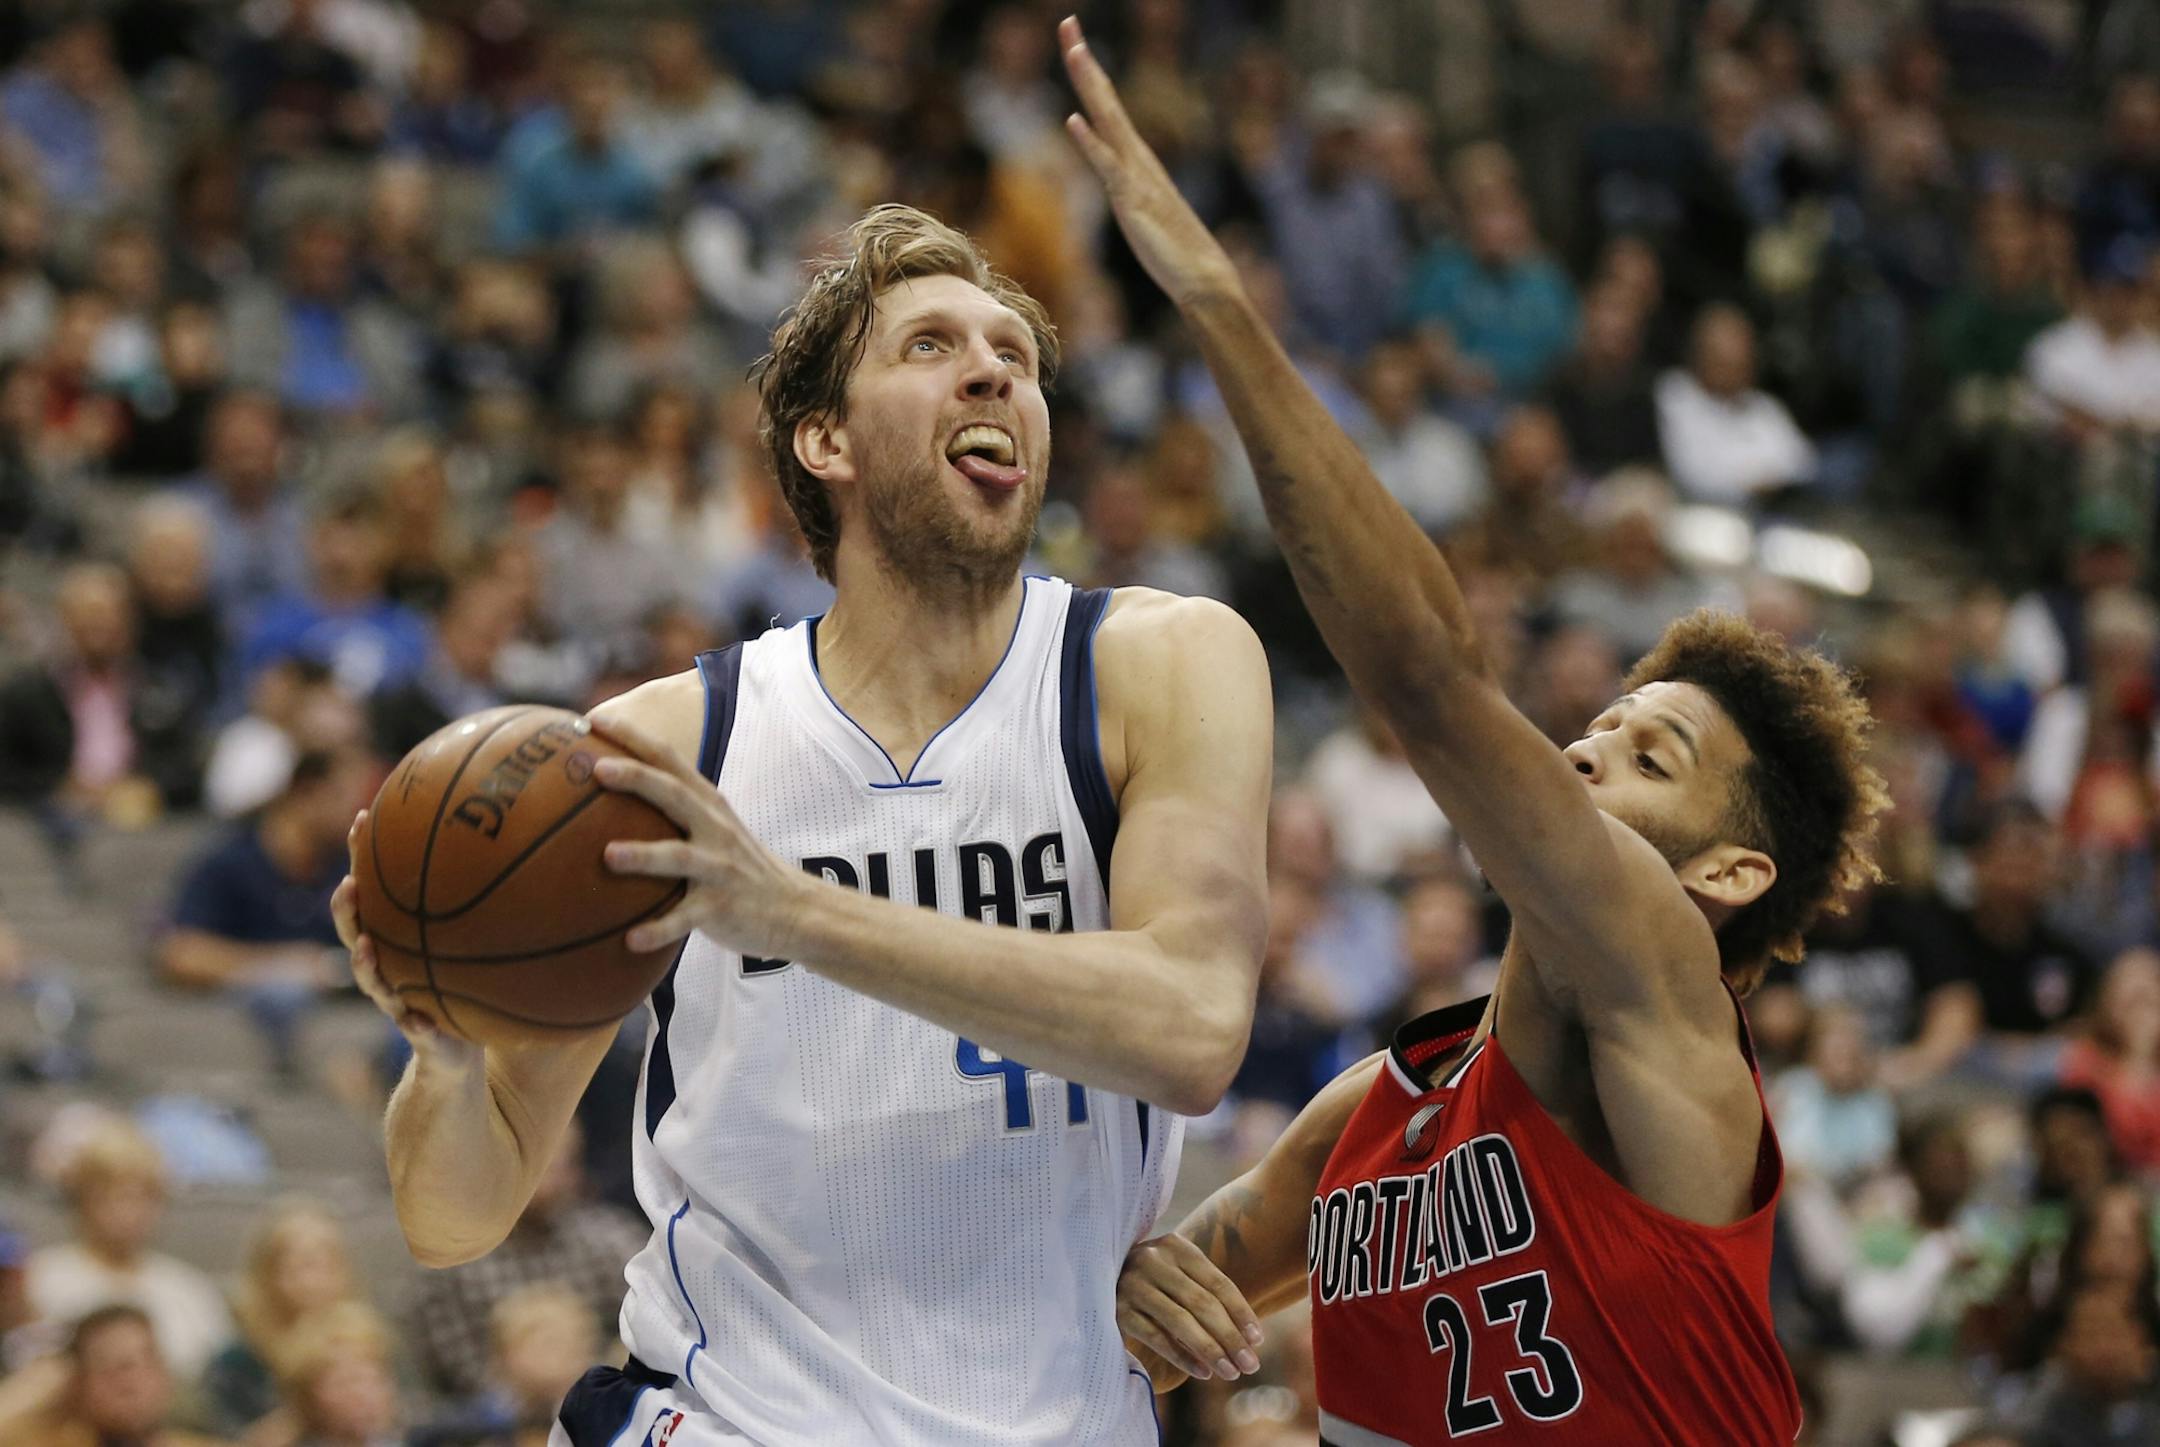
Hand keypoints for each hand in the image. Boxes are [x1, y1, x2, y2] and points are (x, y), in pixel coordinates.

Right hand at [335, 812, 482, 1074]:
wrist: (459, 1052)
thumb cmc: (469, 987)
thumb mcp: (477, 942)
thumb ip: (486, 904)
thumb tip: (521, 843)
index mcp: (400, 939)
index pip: (375, 891)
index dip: (363, 857)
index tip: (363, 818)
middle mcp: (390, 968)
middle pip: (354, 933)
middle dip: (347, 909)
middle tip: (348, 884)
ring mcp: (399, 1002)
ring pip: (372, 981)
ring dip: (364, 965)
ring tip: (363, 948)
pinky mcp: (420, 1036)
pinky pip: (413, 1030)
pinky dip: (414, 1024)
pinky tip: (417, 1019)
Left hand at [585, 713, 806, 959]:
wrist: (796, 909)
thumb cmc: (739, 868)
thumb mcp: (715, 828)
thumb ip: (675, 811)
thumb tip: (610, 799)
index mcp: (708, 805)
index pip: (669, 760)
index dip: (633, 737)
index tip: (592, 719)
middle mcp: (715, 829)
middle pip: (674, 795)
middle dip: (637, 778)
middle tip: (598, 768)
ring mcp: (719, 868)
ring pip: (679, 857)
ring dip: (645, 855)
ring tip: (608, 856)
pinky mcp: (721, 907)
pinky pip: (686, 919)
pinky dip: (659, 928)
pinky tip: (630, 940)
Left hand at [1061, 16, 1241, 309]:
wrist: (1203, 279)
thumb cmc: (1176, 252)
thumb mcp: (1143, 215)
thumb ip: (1131, 193)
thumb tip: (1121, 184)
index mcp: (1137, 160)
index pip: (1108, 107)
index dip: (1089, 73)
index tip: (1074, 40)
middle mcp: (1137, 158)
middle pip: (1105, 100)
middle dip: (1085, 60)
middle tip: (1067, 22)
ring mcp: (1136, 177)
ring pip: (1108, 121)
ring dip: (1089, 85)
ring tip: (1074, 50)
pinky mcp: (1132, 201)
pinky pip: (1108, 167)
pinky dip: (1090, 142)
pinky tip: (1073, 120)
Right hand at [1116, 1233, 1264, 1386]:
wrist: (1094, 1273)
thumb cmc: (1152, 1280)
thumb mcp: (1178, 1273)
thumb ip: (1206, 1293)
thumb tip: (1249, 1337)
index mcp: (1176, 1246)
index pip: (1218, 1283)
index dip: (1241, 1313)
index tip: (1258, 1340)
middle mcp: (1152, 1260)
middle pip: (1202, 1303)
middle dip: (1230, 1337)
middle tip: (1250, 1364)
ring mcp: (1132, 1284)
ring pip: (1180, 1321)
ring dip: (1210, 1350)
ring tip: (1230, 1372)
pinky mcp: (1115, 1309)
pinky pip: (1156, 1337)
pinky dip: (1181, 1357)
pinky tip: (1202, 1372)